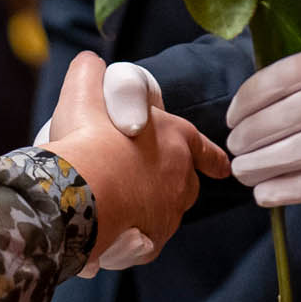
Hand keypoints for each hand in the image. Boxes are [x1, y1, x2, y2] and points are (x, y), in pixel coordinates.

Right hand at [39, 53, 230, 269]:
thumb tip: (89, 61)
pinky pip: (146, 239)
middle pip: (187, 183)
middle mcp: (181, 177)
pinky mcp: (152, 240)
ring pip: (168, 212)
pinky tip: (113, 229)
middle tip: (153, 182)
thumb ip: (90, 73)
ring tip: (124, 205)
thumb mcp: (84, 92)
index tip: (222, 166)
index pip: (203, 147)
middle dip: (176, 183)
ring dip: (152, 208)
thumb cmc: (86, 138)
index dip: (211, 156)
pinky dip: (134, 235)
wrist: (78, 190)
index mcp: (176, 138)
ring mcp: (169, 212)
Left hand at [225, 40, 300, 204]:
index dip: (246, 101)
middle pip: (275, 119)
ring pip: (286, 152)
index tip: (233, 116)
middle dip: (246, 138)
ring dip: (256, 166)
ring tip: (243, 171)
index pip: (276, 78)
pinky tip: (264, 194)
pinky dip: (282, 190)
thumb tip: (264, 98)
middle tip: (235, 148)